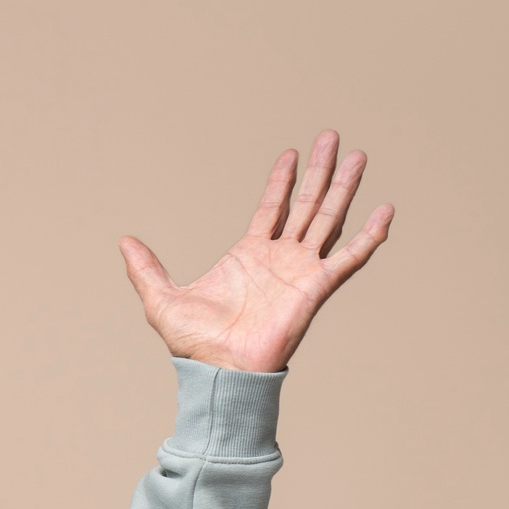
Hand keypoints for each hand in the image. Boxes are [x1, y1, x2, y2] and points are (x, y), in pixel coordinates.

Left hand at [119, 131, 392, 372]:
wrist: (218, 371)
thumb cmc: (194, 344)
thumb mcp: (160, 299)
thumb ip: (145, 268)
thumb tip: (123, 241)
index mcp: (249, 256)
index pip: (272, 208)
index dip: (281, 181)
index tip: (291, 152)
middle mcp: (279, 259)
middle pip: (306, 204)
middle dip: (320, 171)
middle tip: (332, 136)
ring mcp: (300, 271)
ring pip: (329, 219)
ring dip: (345, 188)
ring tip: (360, 156)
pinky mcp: (316, 288)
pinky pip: (349, 258)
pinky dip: (369, 236)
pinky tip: (385, 211)